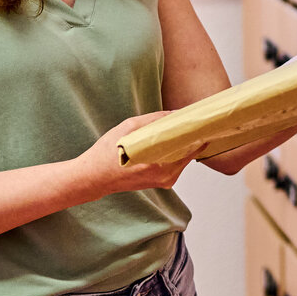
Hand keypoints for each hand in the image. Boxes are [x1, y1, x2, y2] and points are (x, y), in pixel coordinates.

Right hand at [75, 111, 207, 198]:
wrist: (93, 178)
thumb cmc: (107, 153)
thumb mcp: (129, 128)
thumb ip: (155, 120)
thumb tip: (176, 113)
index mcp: (160, 163)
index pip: (192, 145)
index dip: (198, 131)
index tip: (202, 120)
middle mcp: (166, 175)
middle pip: (190, 151)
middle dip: (192, 136)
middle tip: (193, 120)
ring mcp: (166, 181)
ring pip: (184, 157)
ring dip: (184, 144)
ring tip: (179, 129)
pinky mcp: (163, 182)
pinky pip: (177, 164)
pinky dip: (176, 152)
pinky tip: (169, 142)